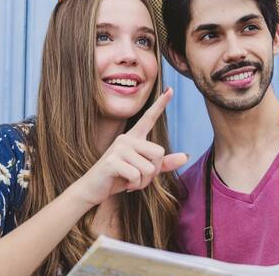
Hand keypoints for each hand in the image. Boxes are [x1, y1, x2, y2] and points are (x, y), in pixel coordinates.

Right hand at [68, 88, 188, 206]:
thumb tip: (185, 157)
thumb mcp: (144, 171)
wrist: (93, 189)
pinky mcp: (112, 161)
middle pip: (159, 152)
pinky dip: (134, 185)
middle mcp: (126, 138)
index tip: (170, 89)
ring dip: (143, 182)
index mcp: (134, 138)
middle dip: (153, 173)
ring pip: (150, 168)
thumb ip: (163, 164)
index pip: (149, 117)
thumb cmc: (119, 177)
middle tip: (138, 178)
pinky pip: (137, 175)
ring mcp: (118, 148)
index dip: (161, 104)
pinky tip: (123, 184)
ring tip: (129, 181)